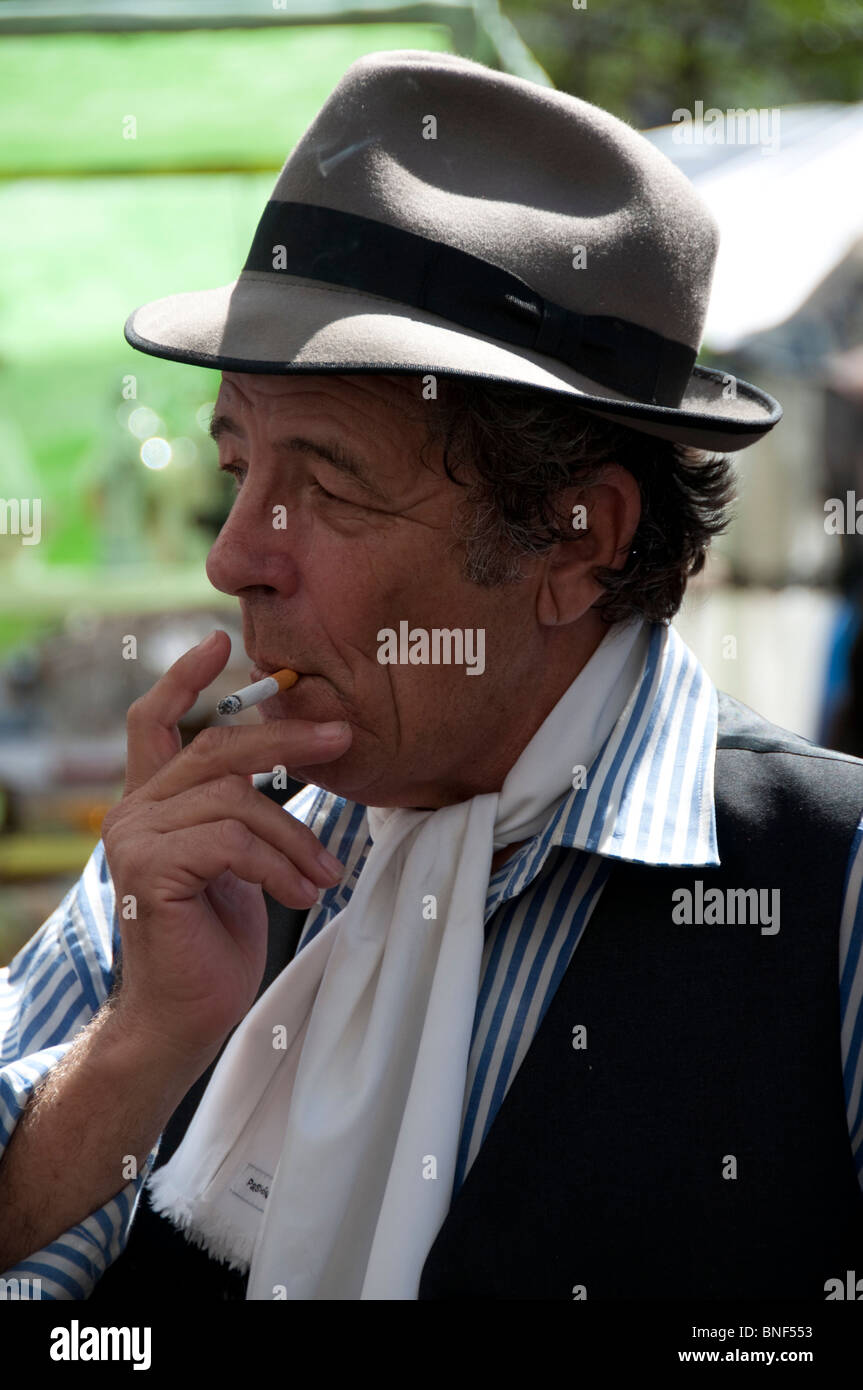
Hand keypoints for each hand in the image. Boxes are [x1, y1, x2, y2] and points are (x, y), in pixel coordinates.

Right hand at [101, 630, 351, 1062]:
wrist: (184, 1016)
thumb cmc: (216, 941)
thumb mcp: (236, 860)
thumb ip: (242, 809)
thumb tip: (301, 751)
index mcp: (153, 804)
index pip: (152, 722)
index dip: (182, 678)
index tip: (219, 639)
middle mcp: (133, 811)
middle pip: (217, 748)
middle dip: (288, 739)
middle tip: (345, 738)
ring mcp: (136, 837)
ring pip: (236, 799)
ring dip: (295, 836)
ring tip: (326, 874)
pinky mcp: (150, 868)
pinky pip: (233, 841)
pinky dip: (279, 865)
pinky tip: (301, 893)